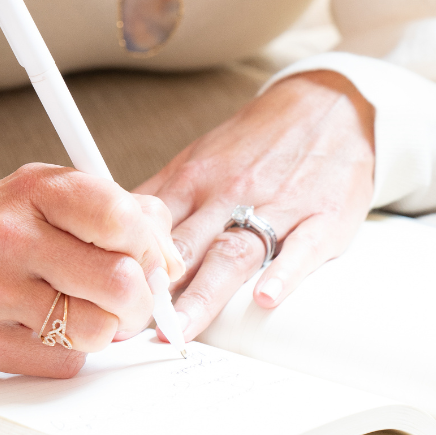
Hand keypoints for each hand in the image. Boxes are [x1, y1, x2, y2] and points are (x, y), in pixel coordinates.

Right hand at [0, 164, 183, 377]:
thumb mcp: (45, 197)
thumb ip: (116, 211)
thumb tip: (170, 257)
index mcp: (35, 192)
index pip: (123, 219)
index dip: (152, 248)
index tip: (148, 260)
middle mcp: (10, 237)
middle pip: (122, 283)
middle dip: (139, 299)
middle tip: (126, 299)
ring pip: (98, 330)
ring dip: (104, 330)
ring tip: (84, 314)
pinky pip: (64, 363)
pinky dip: (68, 352)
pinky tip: (46, 331)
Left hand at [135, 71, 374, 340]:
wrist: (331, 105)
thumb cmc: (259, 141)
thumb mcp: (201, 157)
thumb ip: (162, 199)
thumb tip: (115, 233)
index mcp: (195, 180)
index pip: (151, 229)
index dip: (124, 265)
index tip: (104, 299)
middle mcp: (230, 194)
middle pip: (185, 248)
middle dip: (155, 290)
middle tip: (129, 327)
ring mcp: (277, 207)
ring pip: (234, 254)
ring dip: (205, 294)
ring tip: (182, 328)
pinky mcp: (322, 218)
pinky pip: (302, 250)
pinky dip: (285, 275)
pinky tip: (266, 299)